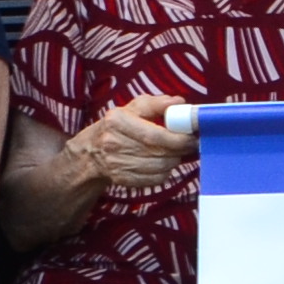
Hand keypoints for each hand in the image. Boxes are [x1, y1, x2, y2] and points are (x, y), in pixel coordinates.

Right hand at [67, 93, 196, 193]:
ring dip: (173, 161)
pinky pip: (153, 180)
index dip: (177, 138)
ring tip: (176, 153)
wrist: (90, 153)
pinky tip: (164, 164)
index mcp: (117, 121)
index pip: (154, 134)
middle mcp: (114, 143)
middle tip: (191, 145)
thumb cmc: (117, 126)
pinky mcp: (122, 179)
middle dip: (179, 150)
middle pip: (158, 152)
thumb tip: (179, 103)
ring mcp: (117, 164)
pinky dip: (164, 173)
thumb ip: (156, 103)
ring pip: (158, 168)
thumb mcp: (132, 108)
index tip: (192, 136)